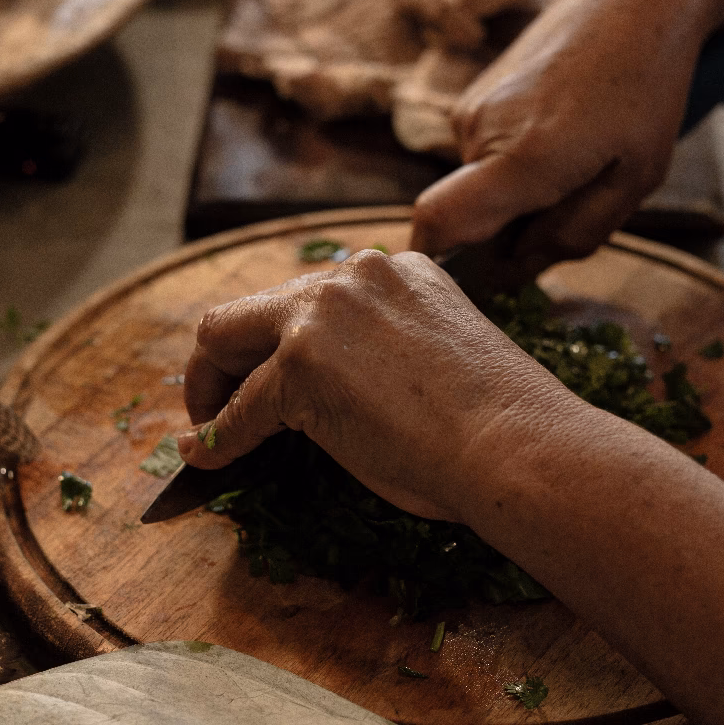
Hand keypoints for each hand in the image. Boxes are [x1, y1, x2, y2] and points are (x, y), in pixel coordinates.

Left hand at [175, 250, 581, 522]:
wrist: (517, 445)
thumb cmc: (500, 423)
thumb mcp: (440, 353)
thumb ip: (385, 347)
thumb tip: (334, 389)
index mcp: (398, 268)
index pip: (311, 296)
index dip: (276, 339)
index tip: (265, 371)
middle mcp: (354, 277)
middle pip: (253, 306)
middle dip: (224, 356)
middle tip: (218, 399)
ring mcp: (321, 316)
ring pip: (227, 339)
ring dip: (210, 387)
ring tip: (206, 427)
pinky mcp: (298, 365)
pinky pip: (240, 408)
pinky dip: (218, 434)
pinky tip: (206, 456)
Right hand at [409, 0, 723, 274]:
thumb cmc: (649, 89)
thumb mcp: (635, 180)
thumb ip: (572, 235)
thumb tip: (516, 267)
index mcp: (523, 156)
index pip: (437, 225)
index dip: (442, 264)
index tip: (475, 282)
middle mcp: (479, 131)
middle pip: (469, 217)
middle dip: (512, 230)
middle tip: (577, 201)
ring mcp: (470, 108)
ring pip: (480, 185)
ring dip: (519, 192)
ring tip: (579, 155)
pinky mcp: (474, 94)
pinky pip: (483, 155)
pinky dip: (515, 161)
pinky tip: (562, 131)